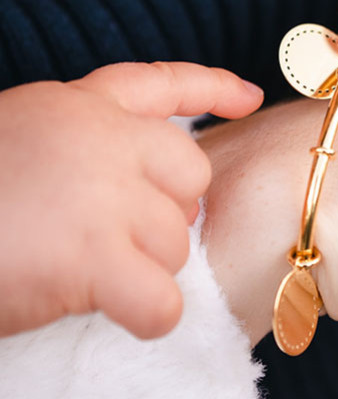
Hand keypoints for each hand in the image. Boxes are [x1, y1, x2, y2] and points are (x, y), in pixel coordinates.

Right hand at [0, 61, 262, 339]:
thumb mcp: (25, 138)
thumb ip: (86, 144)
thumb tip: (148, 185)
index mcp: (80, 106)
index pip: (163, 83)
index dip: (213, 87)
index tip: (251, 96)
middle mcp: (104, 139)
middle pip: (192, 179)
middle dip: (166, 215)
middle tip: (114, 237)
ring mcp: (103, 195)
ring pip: (176, 242)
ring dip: (141, 268)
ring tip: (77, 269)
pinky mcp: (92, 258)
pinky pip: (161, 299)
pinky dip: (150, 315)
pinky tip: (120, 311)